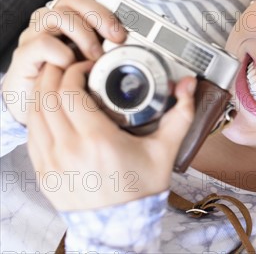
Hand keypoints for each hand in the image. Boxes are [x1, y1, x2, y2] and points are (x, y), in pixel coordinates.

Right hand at [2, 0, 135, 125]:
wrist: (40, 102)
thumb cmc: (74, 77)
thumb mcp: (101, 57)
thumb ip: (116, 46)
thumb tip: (146, 44)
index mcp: (76, 14)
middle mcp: (55, 17)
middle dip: (102, 15)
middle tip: (119, 37)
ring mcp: (38, 33)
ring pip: (60, 15)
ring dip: (84, 35)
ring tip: (97, 56)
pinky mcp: (26, 52)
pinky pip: (43, 43)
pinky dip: (61, 54)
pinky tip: (71, 65)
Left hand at [27, 61, 197, 210]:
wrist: (122, 226)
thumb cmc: (141, 189)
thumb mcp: (165, 149)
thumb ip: (180, 114)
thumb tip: (188, 87)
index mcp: (98, 141)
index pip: (71, 92)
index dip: (75, 71)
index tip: (87, 66)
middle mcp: (69, 150)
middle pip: (47, 97)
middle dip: (56, 74)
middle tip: (70, 66)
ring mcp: (52, 162)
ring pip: (34, 114)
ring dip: (42, 91)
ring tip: (58, 82)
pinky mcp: (43, 173)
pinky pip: (31, 134)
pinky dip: (36, 115)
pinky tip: (49, 108)